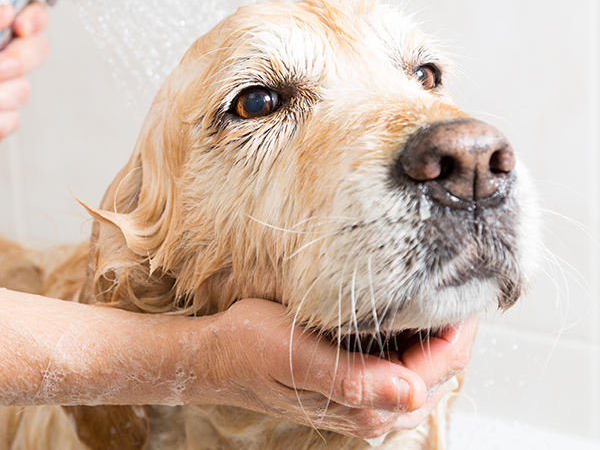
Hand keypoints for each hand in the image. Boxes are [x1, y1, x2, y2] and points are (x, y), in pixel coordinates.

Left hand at [0, 2, 48, 157]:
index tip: (19, 27)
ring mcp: (5, 92)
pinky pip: (10, 121)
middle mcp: (4, 62)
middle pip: (37, 51)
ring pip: (20, 91)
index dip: (34, 19)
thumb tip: (4, 10)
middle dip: (12, 63)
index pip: (31, 18)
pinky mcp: (1, 121)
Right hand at [198, 299, 473, 438]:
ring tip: (438, 286)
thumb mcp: (296, 354)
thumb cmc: (248, 349)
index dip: (461, 323)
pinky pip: (404, 364)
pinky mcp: (358, 388)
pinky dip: (414, 337)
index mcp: (367, 406)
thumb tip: (412, 393)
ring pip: (428, 367)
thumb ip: (354, 380)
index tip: (469, 279)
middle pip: (443, 368)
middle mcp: (374, 411)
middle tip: (459, 274)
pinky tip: (405, 309)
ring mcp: (368, 401)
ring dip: (436, 331)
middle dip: (454, 325)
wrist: (215, 356)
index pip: (443, 364)